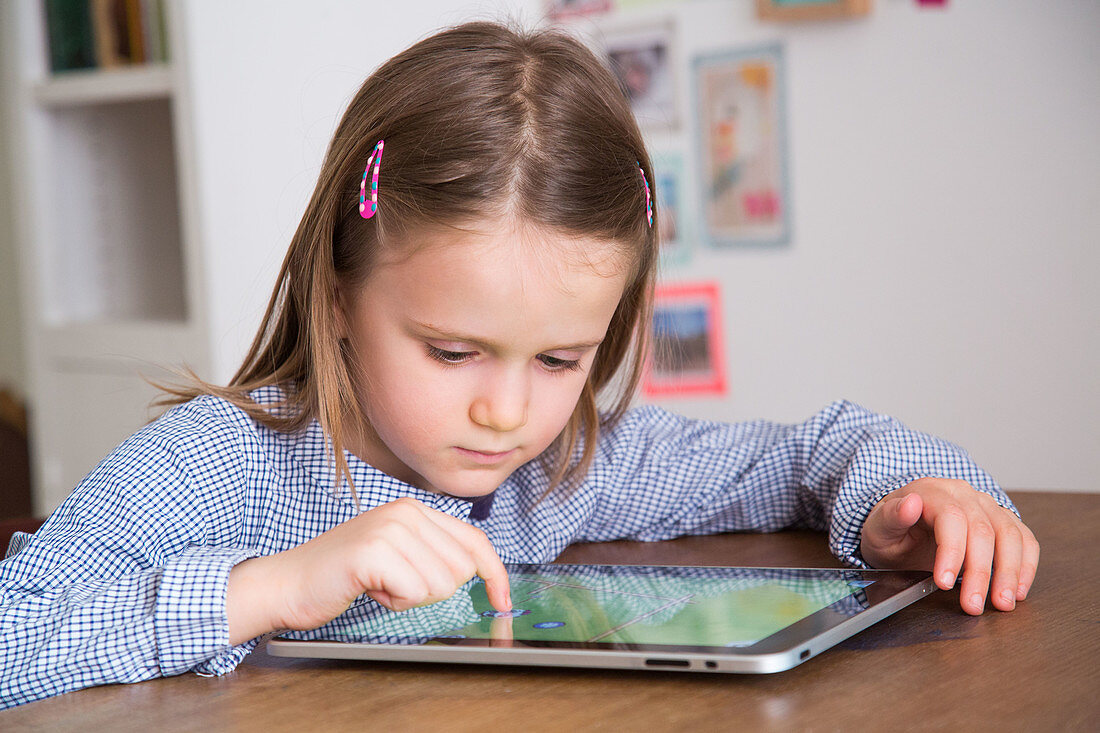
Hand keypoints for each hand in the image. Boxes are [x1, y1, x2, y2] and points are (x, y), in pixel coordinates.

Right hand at [228, 497, 510, 643]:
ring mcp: (390, 529)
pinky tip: (370, 589)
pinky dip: (395, 603)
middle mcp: (406, 511)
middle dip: (432, 590)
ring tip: (379, 584)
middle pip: (461, 569)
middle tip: (394, 583)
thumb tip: (480, 571)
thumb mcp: (396, 554)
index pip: (474, 540)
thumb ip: (433, 553)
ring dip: (411, 598)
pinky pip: (415, 593)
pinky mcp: (375, 552)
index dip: (495, 573)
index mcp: (414, 509)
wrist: (289, 583)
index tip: (503, 600)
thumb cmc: (343, 574)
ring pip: (440, 584)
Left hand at [859, 478, 1038, 614]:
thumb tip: (910, 504)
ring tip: (1002, 603)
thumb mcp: (877, 527)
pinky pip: (1023, 540)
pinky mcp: (1001, 522)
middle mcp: (963, 494)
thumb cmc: (890, 530)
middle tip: (972, 604)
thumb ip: (891, 516)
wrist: (900, 530)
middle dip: (980, 572)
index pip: (951, 517)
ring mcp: (986, 506)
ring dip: (1010, 572)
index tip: (944, 582)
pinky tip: (1018, 589)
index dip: (952, 551)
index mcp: (931, 491)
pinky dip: (1025, 566)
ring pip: (1009, 535)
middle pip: (983, 530)